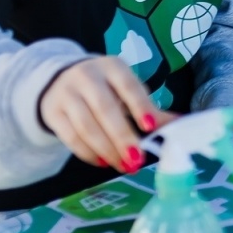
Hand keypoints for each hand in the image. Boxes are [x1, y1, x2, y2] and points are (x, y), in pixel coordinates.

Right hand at [40, 58, 171, 172]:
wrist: (58, 81)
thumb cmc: (104, 88)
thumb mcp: (125, 90)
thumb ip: (149, 109)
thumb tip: (180, 124)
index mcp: (112, 67)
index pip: (128, 86)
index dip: (140, 106)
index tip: (150, 127)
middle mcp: (87, 76)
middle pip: (105, 108)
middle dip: (122, 136)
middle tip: (137, 159)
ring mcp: (66, 94)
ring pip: (86, 125)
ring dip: (106, 149)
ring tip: (123, 165)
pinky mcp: (52, 113)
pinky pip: (70, 136)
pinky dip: (87, 152)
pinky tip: (102, 162)